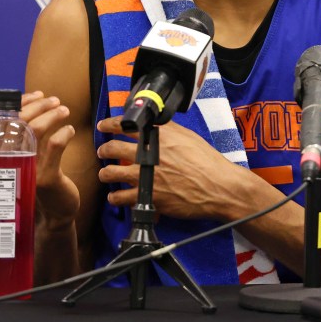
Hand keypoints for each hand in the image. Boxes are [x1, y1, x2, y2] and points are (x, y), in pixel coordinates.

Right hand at [0, 90, 79, 228]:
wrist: (52, 213)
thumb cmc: (35, 175)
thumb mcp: (21, 151)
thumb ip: (8, 127)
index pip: (4, 118)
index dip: (22, 103)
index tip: (39, 95)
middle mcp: (8, 161)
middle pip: (21, 122)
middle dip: (39, 106)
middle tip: (55, 101)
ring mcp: (26, 170)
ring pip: (37, 131)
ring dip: (53, 115)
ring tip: (64, 111)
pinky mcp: (45, 178)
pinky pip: (55, 146)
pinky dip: (64, 133)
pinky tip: (69, 130)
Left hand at [94, 116, 245, 221]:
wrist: (217, 187)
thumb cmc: (207, 162)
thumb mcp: (188, 137)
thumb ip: (169, 130)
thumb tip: (156, 123)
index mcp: (158, 136)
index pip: (125, 125)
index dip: (109, 124)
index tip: (104, 125)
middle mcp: (148, 154)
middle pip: (112, 148)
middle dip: (104, 149)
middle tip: (103, 151)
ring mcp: (145, 176)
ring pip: (111, 173)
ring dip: (105, 173)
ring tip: (106, 174)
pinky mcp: (147, 197)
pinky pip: (121, 198)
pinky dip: (115, 198)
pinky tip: (116, 197)